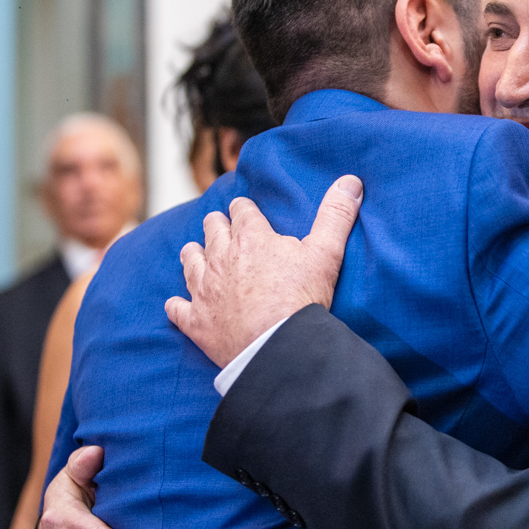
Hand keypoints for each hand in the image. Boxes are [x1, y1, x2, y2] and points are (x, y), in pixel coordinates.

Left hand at [165, 175, 362, 367]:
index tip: (246, 210)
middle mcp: (220, 257)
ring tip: (196, 253)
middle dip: (217, 225)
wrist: (277, 347)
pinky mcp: (196, 321)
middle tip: (222, 227)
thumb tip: (351, 181)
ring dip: (194, 255)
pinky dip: (177, 305)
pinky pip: (177, 308)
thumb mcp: (326, 253)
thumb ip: (336, 215)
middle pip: (211, 230)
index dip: (245, 209)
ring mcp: (205, 290)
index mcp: (250, 237)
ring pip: (190, 262)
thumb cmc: (301, 299)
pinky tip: (177, 304)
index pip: (241, 210)